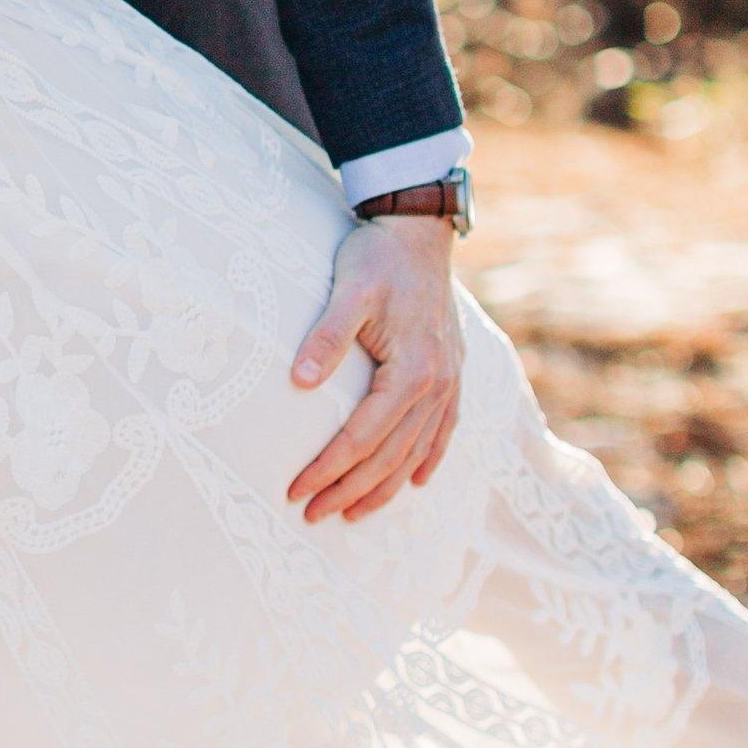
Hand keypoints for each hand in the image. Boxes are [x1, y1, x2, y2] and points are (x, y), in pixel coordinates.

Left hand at [286, 214, 461, 523]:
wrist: (418, 231)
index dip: (328, 468)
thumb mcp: (347, 290)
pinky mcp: (452, 373)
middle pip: (389, 455)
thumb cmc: (377, 258)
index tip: (295, 490)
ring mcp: (449, 381)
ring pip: (415, 452)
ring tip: (352, 514)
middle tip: (312, 515)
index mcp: (411, 371)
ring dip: (384, 487)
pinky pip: (443, 430)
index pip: (362, 437)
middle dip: (349, 490)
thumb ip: (325, 336)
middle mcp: (436, 385)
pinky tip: (414, 482)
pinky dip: (427, 459)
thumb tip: (300, 382)